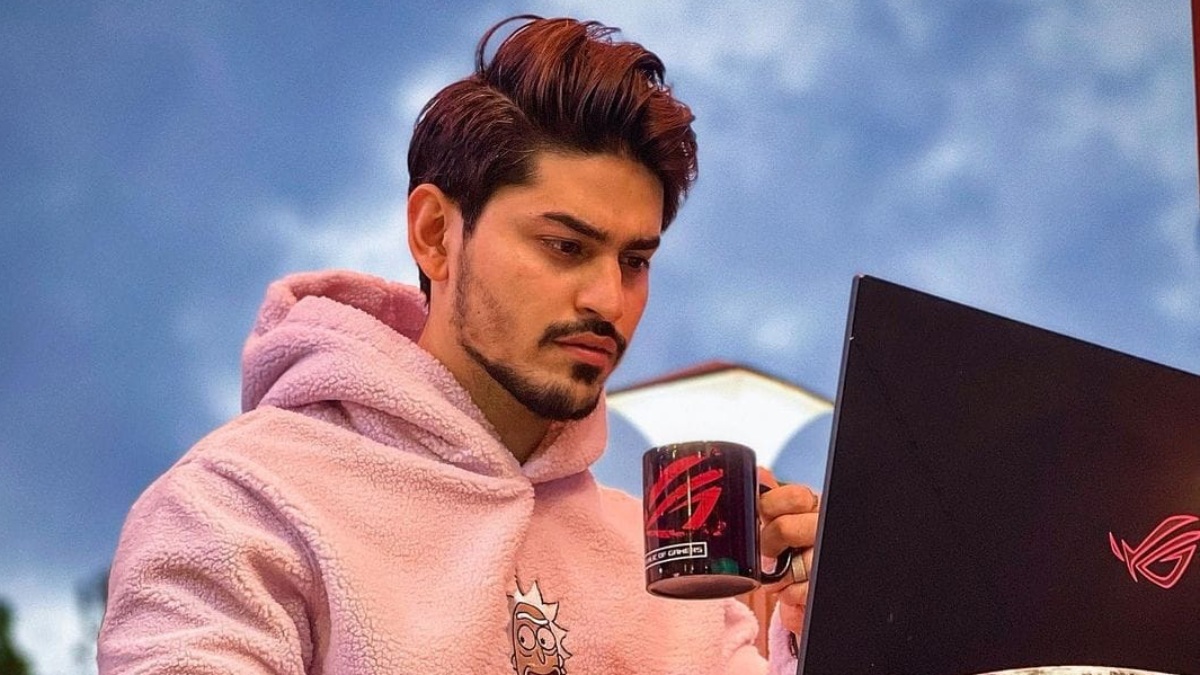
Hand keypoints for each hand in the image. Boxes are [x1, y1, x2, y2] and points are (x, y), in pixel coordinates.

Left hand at [758, 467, 819, 634]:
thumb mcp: (781, 519)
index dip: (770, 507)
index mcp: (812, 506)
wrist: (806, 584)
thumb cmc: (791, 547)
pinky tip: (791, 586)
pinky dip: (788, 593)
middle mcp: (822, 527)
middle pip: (786, 528)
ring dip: (778, 576)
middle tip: (767, 551)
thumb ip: (771, 500)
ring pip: (795, 562)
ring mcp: (824, 555)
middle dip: (768, 544)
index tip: (762, 518)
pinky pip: (801, 590)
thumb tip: (758, 473)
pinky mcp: (824, 582)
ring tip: (780, 574)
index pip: (794, 496)